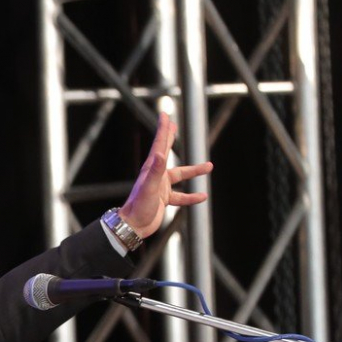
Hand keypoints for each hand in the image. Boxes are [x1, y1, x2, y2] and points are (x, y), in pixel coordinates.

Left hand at [118, 112, 211, 239]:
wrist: (133, 227)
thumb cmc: (138, 207)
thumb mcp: (149, 187)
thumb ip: (155, 171)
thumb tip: (160, 153)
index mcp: (151, 168)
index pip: (159, 144)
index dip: (163, 129)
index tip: (165, 115)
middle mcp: (155, 175)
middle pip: (165, 152)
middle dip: (170, 138)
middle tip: (174, 125)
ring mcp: (160, 187)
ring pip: (180, 175)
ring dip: (193, 171)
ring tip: (209, 166)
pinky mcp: (163, 199)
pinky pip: (181, 196)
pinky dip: (191, 196)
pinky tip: (202, 197)